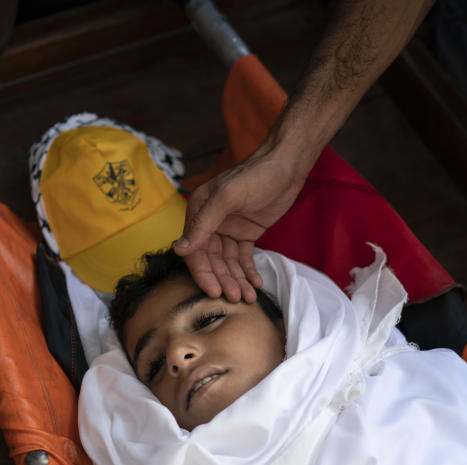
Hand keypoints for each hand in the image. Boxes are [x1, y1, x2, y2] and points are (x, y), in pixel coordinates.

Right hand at [174, 141, 310, 302]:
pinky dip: (249, 271)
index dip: (203, 272)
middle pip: (212, 260)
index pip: (195, 249)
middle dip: (224, 280)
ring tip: (248, 297)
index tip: (213, 292)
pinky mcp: (247, 233)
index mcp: (199, 211)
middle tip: (236, 298)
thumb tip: (180, 249)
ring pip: (229, 262)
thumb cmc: (255, 176)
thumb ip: (204, 224)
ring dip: (237, 279)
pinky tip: (256, 284)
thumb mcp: (228, 197)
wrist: (286, 166)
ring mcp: (229, 229)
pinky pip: (244, 257)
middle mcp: (211, 222)